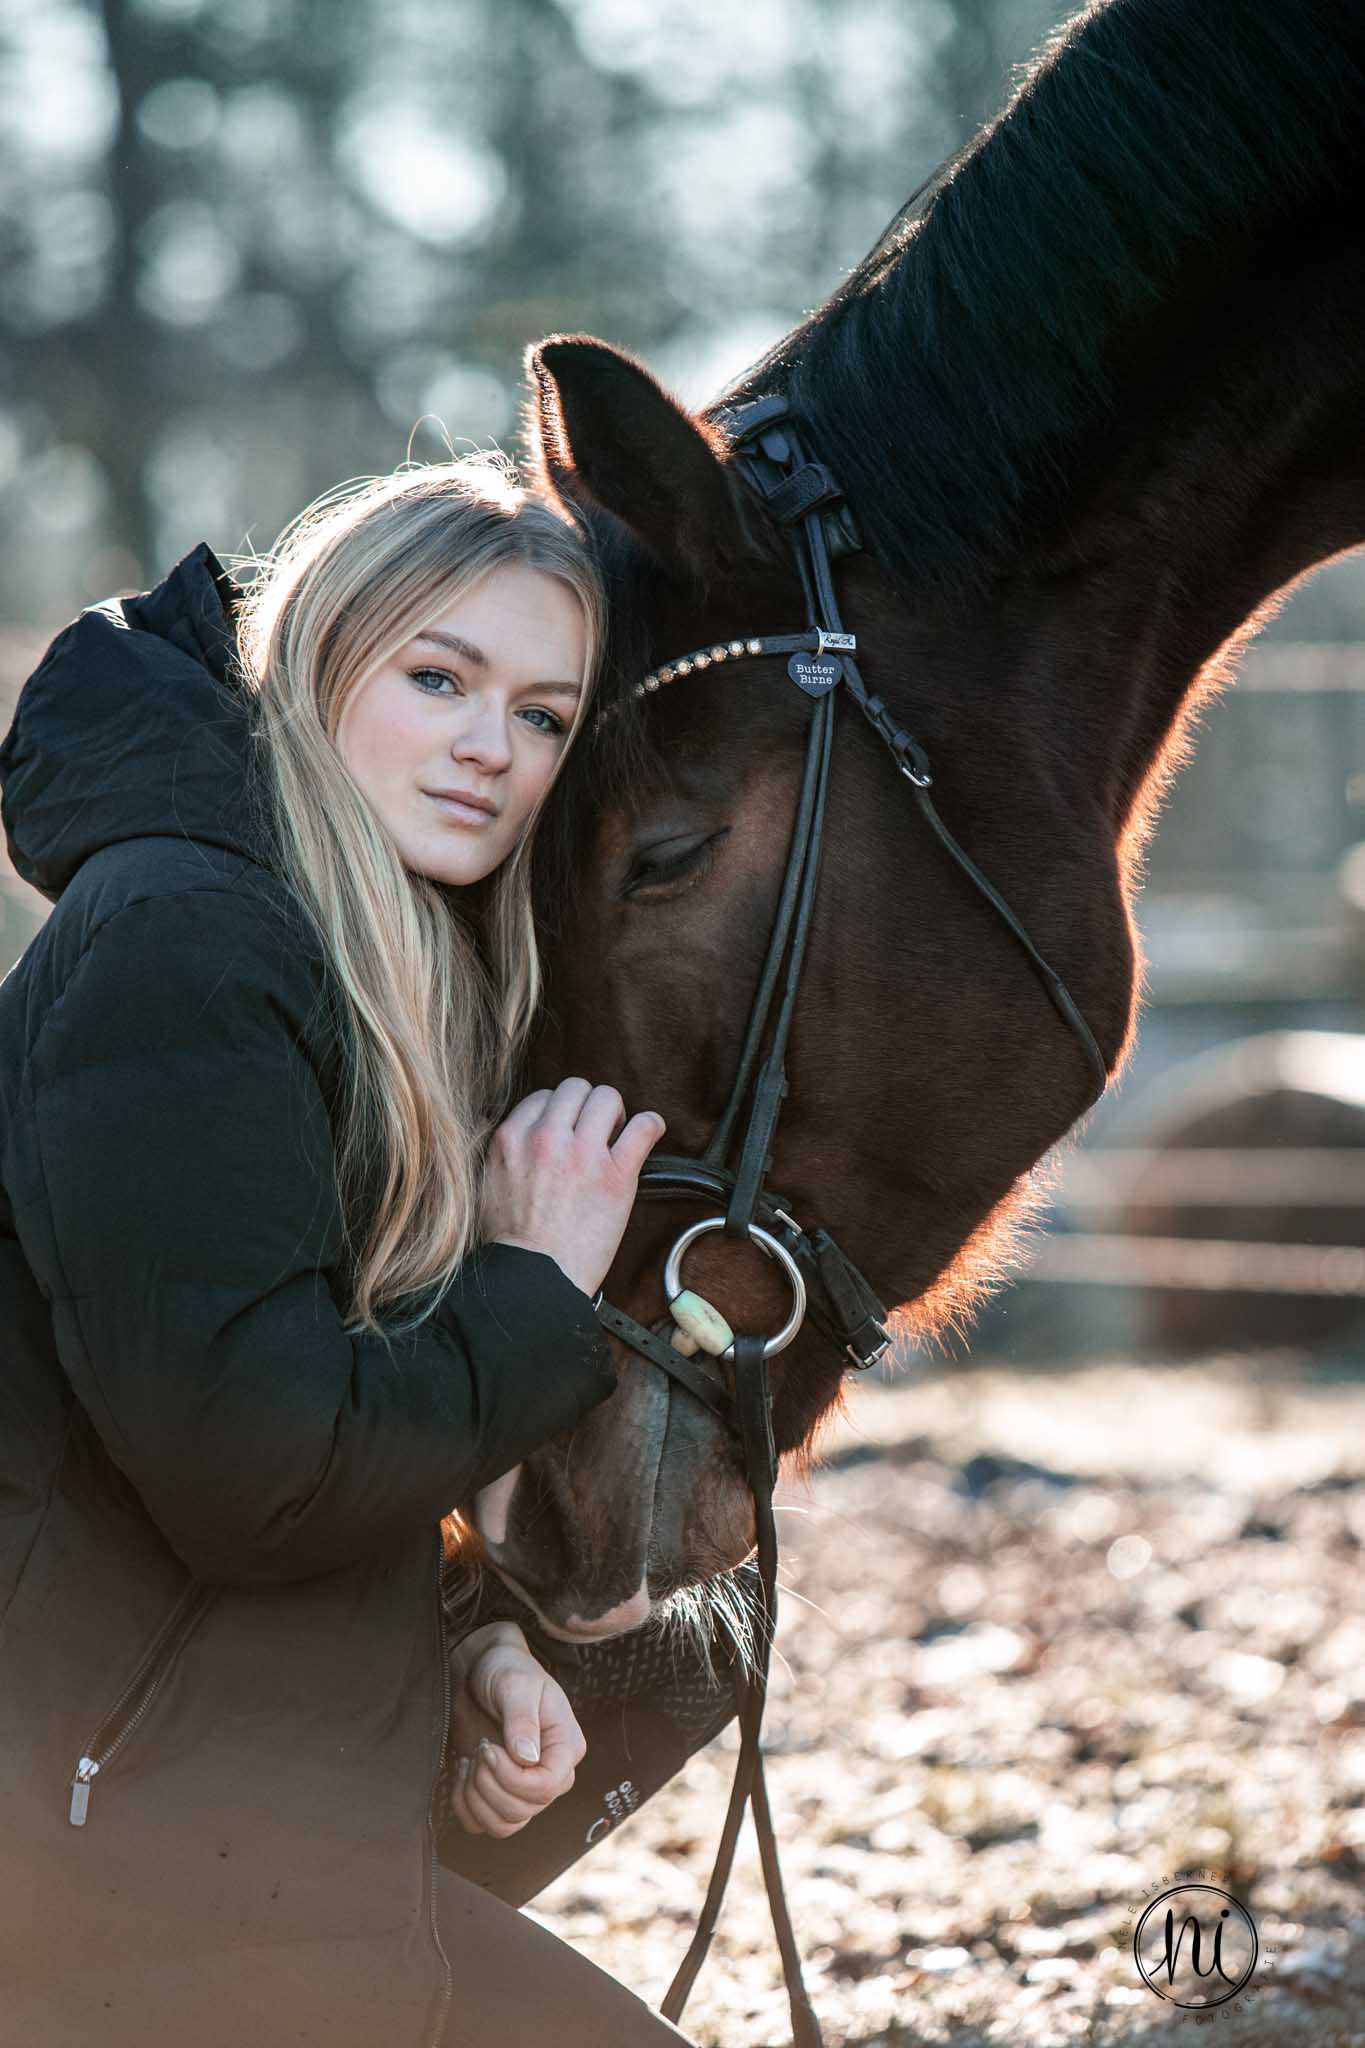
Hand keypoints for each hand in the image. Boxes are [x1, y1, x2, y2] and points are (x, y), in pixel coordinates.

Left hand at [448, 1621, 585, 1838]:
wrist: (480, 1670)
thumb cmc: (505, 1669)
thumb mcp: (516, 1684)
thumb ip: (522, 1719)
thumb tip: (528, 1758)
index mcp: (565, 1746)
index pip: (548, 1786)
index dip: (513, 1778)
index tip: (489, 1747)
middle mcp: (551, 1773)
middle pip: (524, 1810)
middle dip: (489, 1783)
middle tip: (481, 1747)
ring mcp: (525, 1787)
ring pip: (505, 1825)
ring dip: (476, 1798)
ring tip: (472, 1760)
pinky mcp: (500, 1793)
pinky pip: (482, 1824)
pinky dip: (464, 1805)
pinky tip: (464, 1770)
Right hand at [481, 1077, 666, 1298]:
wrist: (534, 1279)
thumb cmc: (511, 1244)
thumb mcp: (488, 1184)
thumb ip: (505, 1153)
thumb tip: (521, 1137)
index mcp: (511, 1139)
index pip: (543, 1097)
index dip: (559, 1111)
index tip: (568, 1130)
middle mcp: (546, 1138)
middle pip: (576, 1089)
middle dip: (588, 1105)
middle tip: (594, 1130)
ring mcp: (583, 1154)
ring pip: (607, 1098)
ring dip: (615, 1113)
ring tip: (616, 1134)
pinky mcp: (617, 1174)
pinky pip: (644, 1126)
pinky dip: (650, 1125)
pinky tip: (648, 1133)